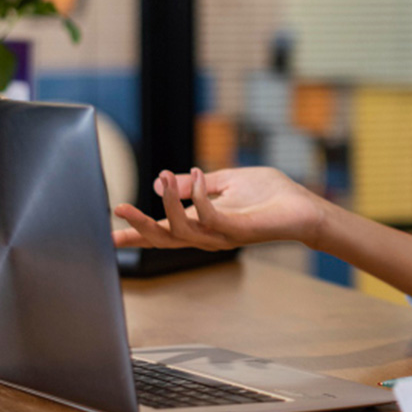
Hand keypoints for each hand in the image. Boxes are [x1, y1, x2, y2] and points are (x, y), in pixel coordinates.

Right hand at [112, 167, 327, 251]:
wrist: (303, 206)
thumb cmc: (270, 195)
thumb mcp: (228, 181)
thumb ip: (198, 184)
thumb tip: (166, 179)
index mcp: (203, 223)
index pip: (164, 231)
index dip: (136, 233)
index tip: (108, 233)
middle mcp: (209, 234)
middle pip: (164, 238)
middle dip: (139, 226)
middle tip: (118, 207)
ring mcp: (222, 235)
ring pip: (181, 229)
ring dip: (168, 200)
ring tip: (164, 176)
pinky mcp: (238, 229)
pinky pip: (208, 215)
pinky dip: (197, 193)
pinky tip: (197, 173)